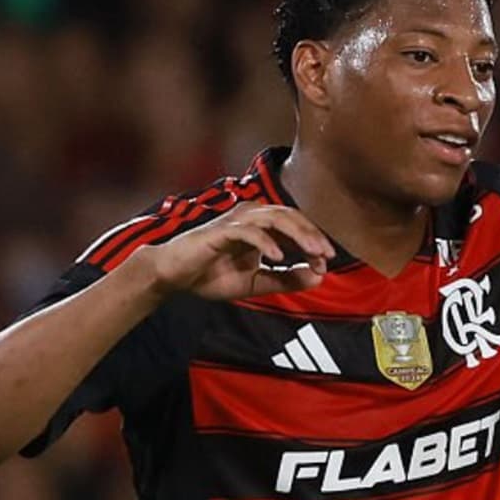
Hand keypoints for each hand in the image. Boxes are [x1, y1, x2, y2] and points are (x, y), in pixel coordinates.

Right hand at [141, 201, 335, 300]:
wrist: (173, 276)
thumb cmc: (211, 275)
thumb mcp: (256, 283)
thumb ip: (286, 280)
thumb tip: (319, 278)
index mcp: (262, 226)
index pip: (296, 226)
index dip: (314, 242)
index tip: (325, 264)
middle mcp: (251, 217)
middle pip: (291, 217)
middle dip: (312, 235)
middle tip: (327, 255)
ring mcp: (236, 221)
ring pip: (275, 218)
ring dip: (298, 234)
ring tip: (312, 252)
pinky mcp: (221, 230)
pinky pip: (249, 232)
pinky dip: (267, 243)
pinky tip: (279, 258)